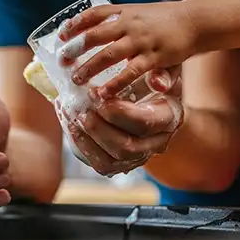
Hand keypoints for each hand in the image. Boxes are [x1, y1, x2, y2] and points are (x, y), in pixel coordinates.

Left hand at [57, 2, 196, 98]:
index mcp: (125, 12)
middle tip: (62, 59)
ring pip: (108, 54)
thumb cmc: (164, 21)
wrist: (194, 21)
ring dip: (90, 67)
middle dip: (76, 47)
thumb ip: (118, 25)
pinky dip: (115, 84)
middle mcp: (130, 24)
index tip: (61, 34)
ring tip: (76, 78)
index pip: (94, 14)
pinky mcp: (154, 57)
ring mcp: (141, 40)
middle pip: (96, 34)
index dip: (76, 23)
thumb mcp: (140, 15)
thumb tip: (91, 32)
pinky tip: (103, 94)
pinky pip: (130, 72)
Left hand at [58, 68, 183, 176]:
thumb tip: (158, 81)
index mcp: (169, 119)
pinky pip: (102, 165)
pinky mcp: (122, 165)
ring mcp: (139, 157)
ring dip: (87, 138)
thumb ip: (158, 75)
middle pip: (127, 147)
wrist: (152, 102)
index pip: (144, 122)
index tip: (95, 93)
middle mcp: (157, 143)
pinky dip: (83, 146)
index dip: (117, 111)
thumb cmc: (153, 83)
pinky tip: (71, 126)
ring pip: (112, 160)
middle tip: (80, 109)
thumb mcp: (160, 73)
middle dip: (98, 128)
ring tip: (71, 115)